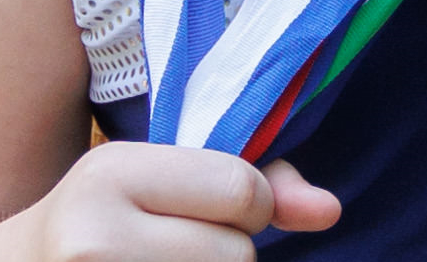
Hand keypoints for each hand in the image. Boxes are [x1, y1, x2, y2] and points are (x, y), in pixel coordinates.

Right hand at [0, 143, 339, 260]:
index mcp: (109, 173)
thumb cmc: (96, 222)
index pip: (240, 190)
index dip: (244, 205)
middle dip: (224, 252)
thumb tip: (330, 210)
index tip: (206, 210)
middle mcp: (95, 236)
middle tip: (170, 247)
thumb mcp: (154, 182)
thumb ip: (252, 182)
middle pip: (238, 255)